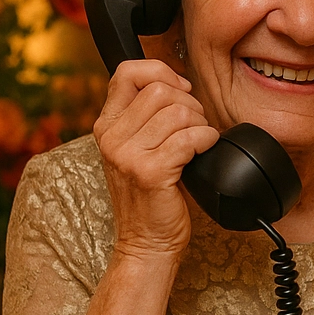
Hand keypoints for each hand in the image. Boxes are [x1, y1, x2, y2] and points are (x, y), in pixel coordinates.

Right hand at [92, 60, 218, 261]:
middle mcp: (112, 137)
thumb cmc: (150, 197)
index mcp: (106, 126)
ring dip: (200, 124)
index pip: (127, 71)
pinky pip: (189, 137)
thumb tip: (176, 84)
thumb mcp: (135, 151)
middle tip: (194, 126)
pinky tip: (204, 151)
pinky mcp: (151, 172)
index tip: (180, 91)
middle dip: (189, 103)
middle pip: (160, 89)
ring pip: (178, 112)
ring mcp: (128, 155)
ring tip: (197, 143)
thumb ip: (144, 117)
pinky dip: (206, 140)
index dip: (160, 72)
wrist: (146, 243)